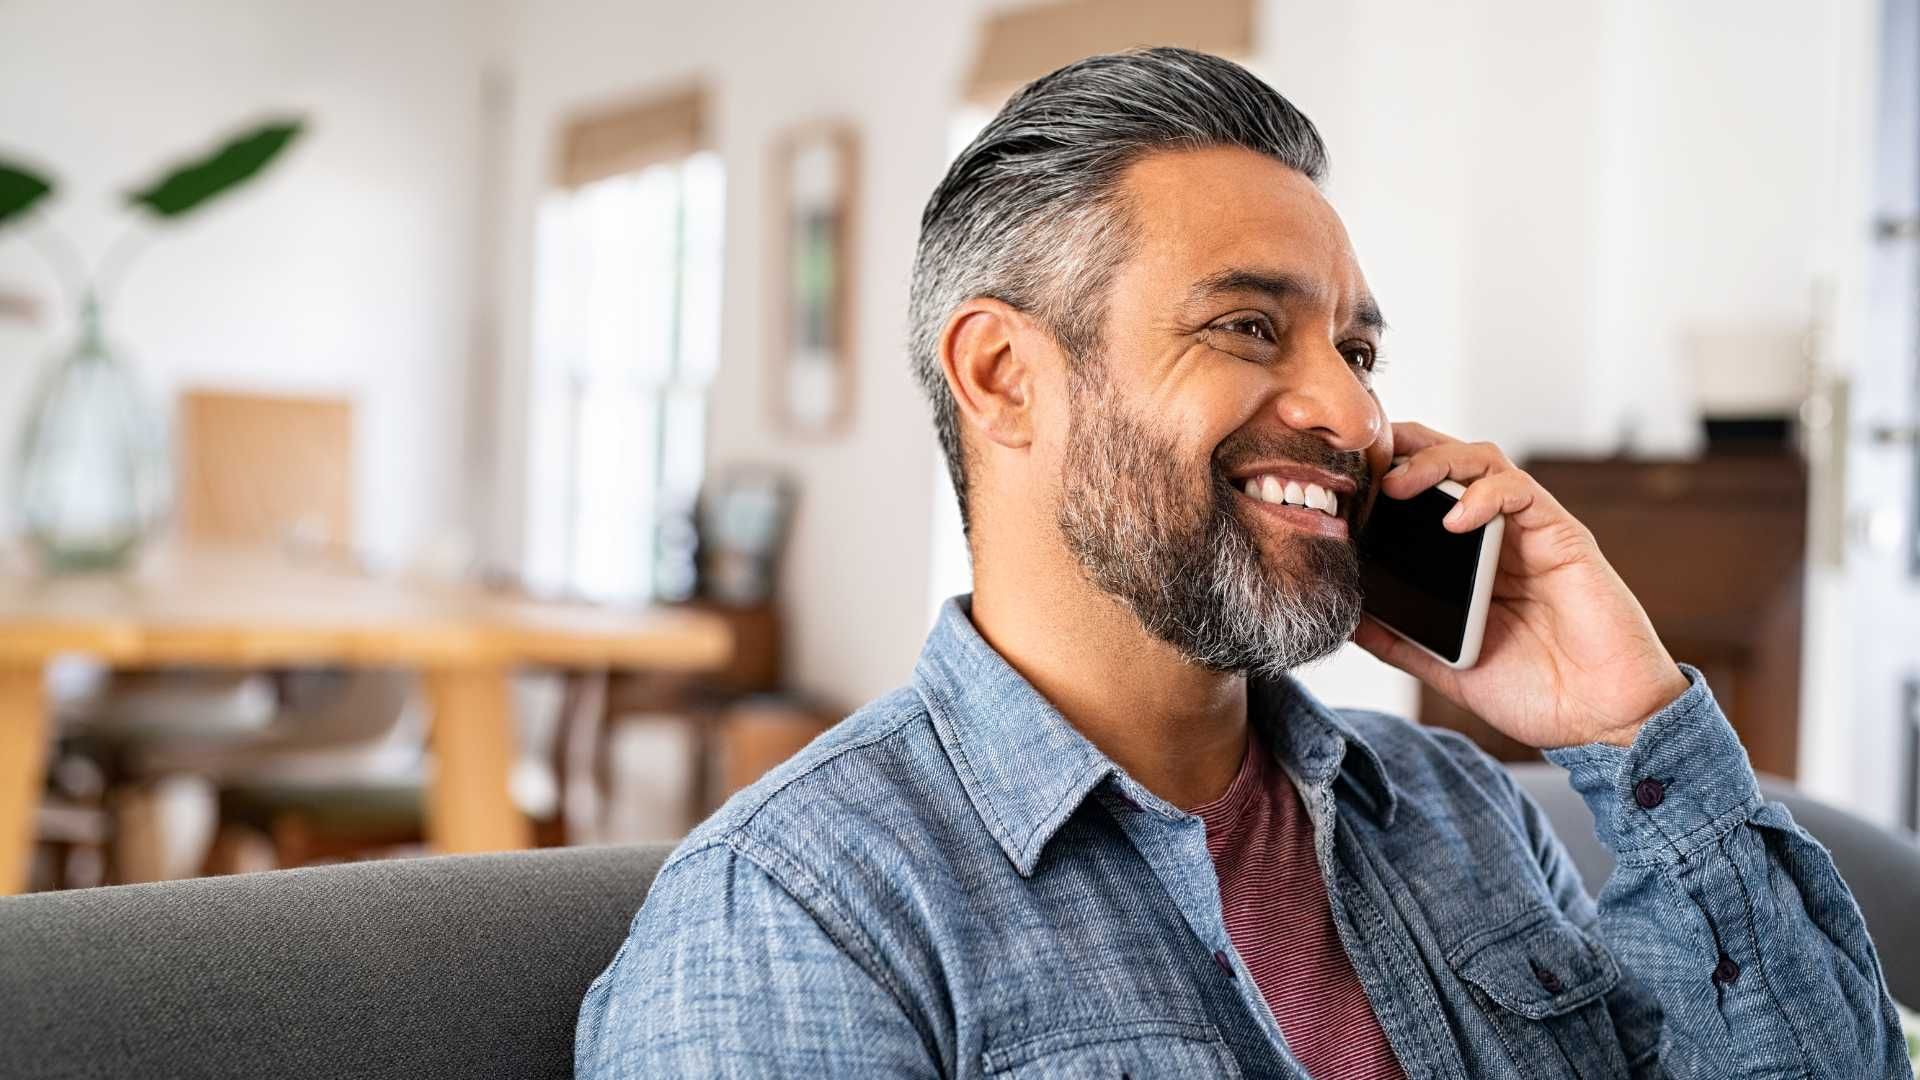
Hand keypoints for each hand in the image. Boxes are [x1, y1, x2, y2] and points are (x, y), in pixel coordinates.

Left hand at [1350, 422, 1688, 748]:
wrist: (1602, 721)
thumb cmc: (1536, 692)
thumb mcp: (1447, 667)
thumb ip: (1401, 640)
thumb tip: (1346, 618)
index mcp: (1467, 561)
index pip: (1422, 496)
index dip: (1382, 479)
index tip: (1339, 485)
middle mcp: (1497, 536)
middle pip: (1448, 463)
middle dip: (1403, 450)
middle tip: (1361, 462)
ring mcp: (1530, 532)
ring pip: (1483, 461)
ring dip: (1436, 461)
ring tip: (1397, 484)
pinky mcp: (1563, 536)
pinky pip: (1522, 492)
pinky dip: (1486, 493)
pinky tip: (1457, 517)